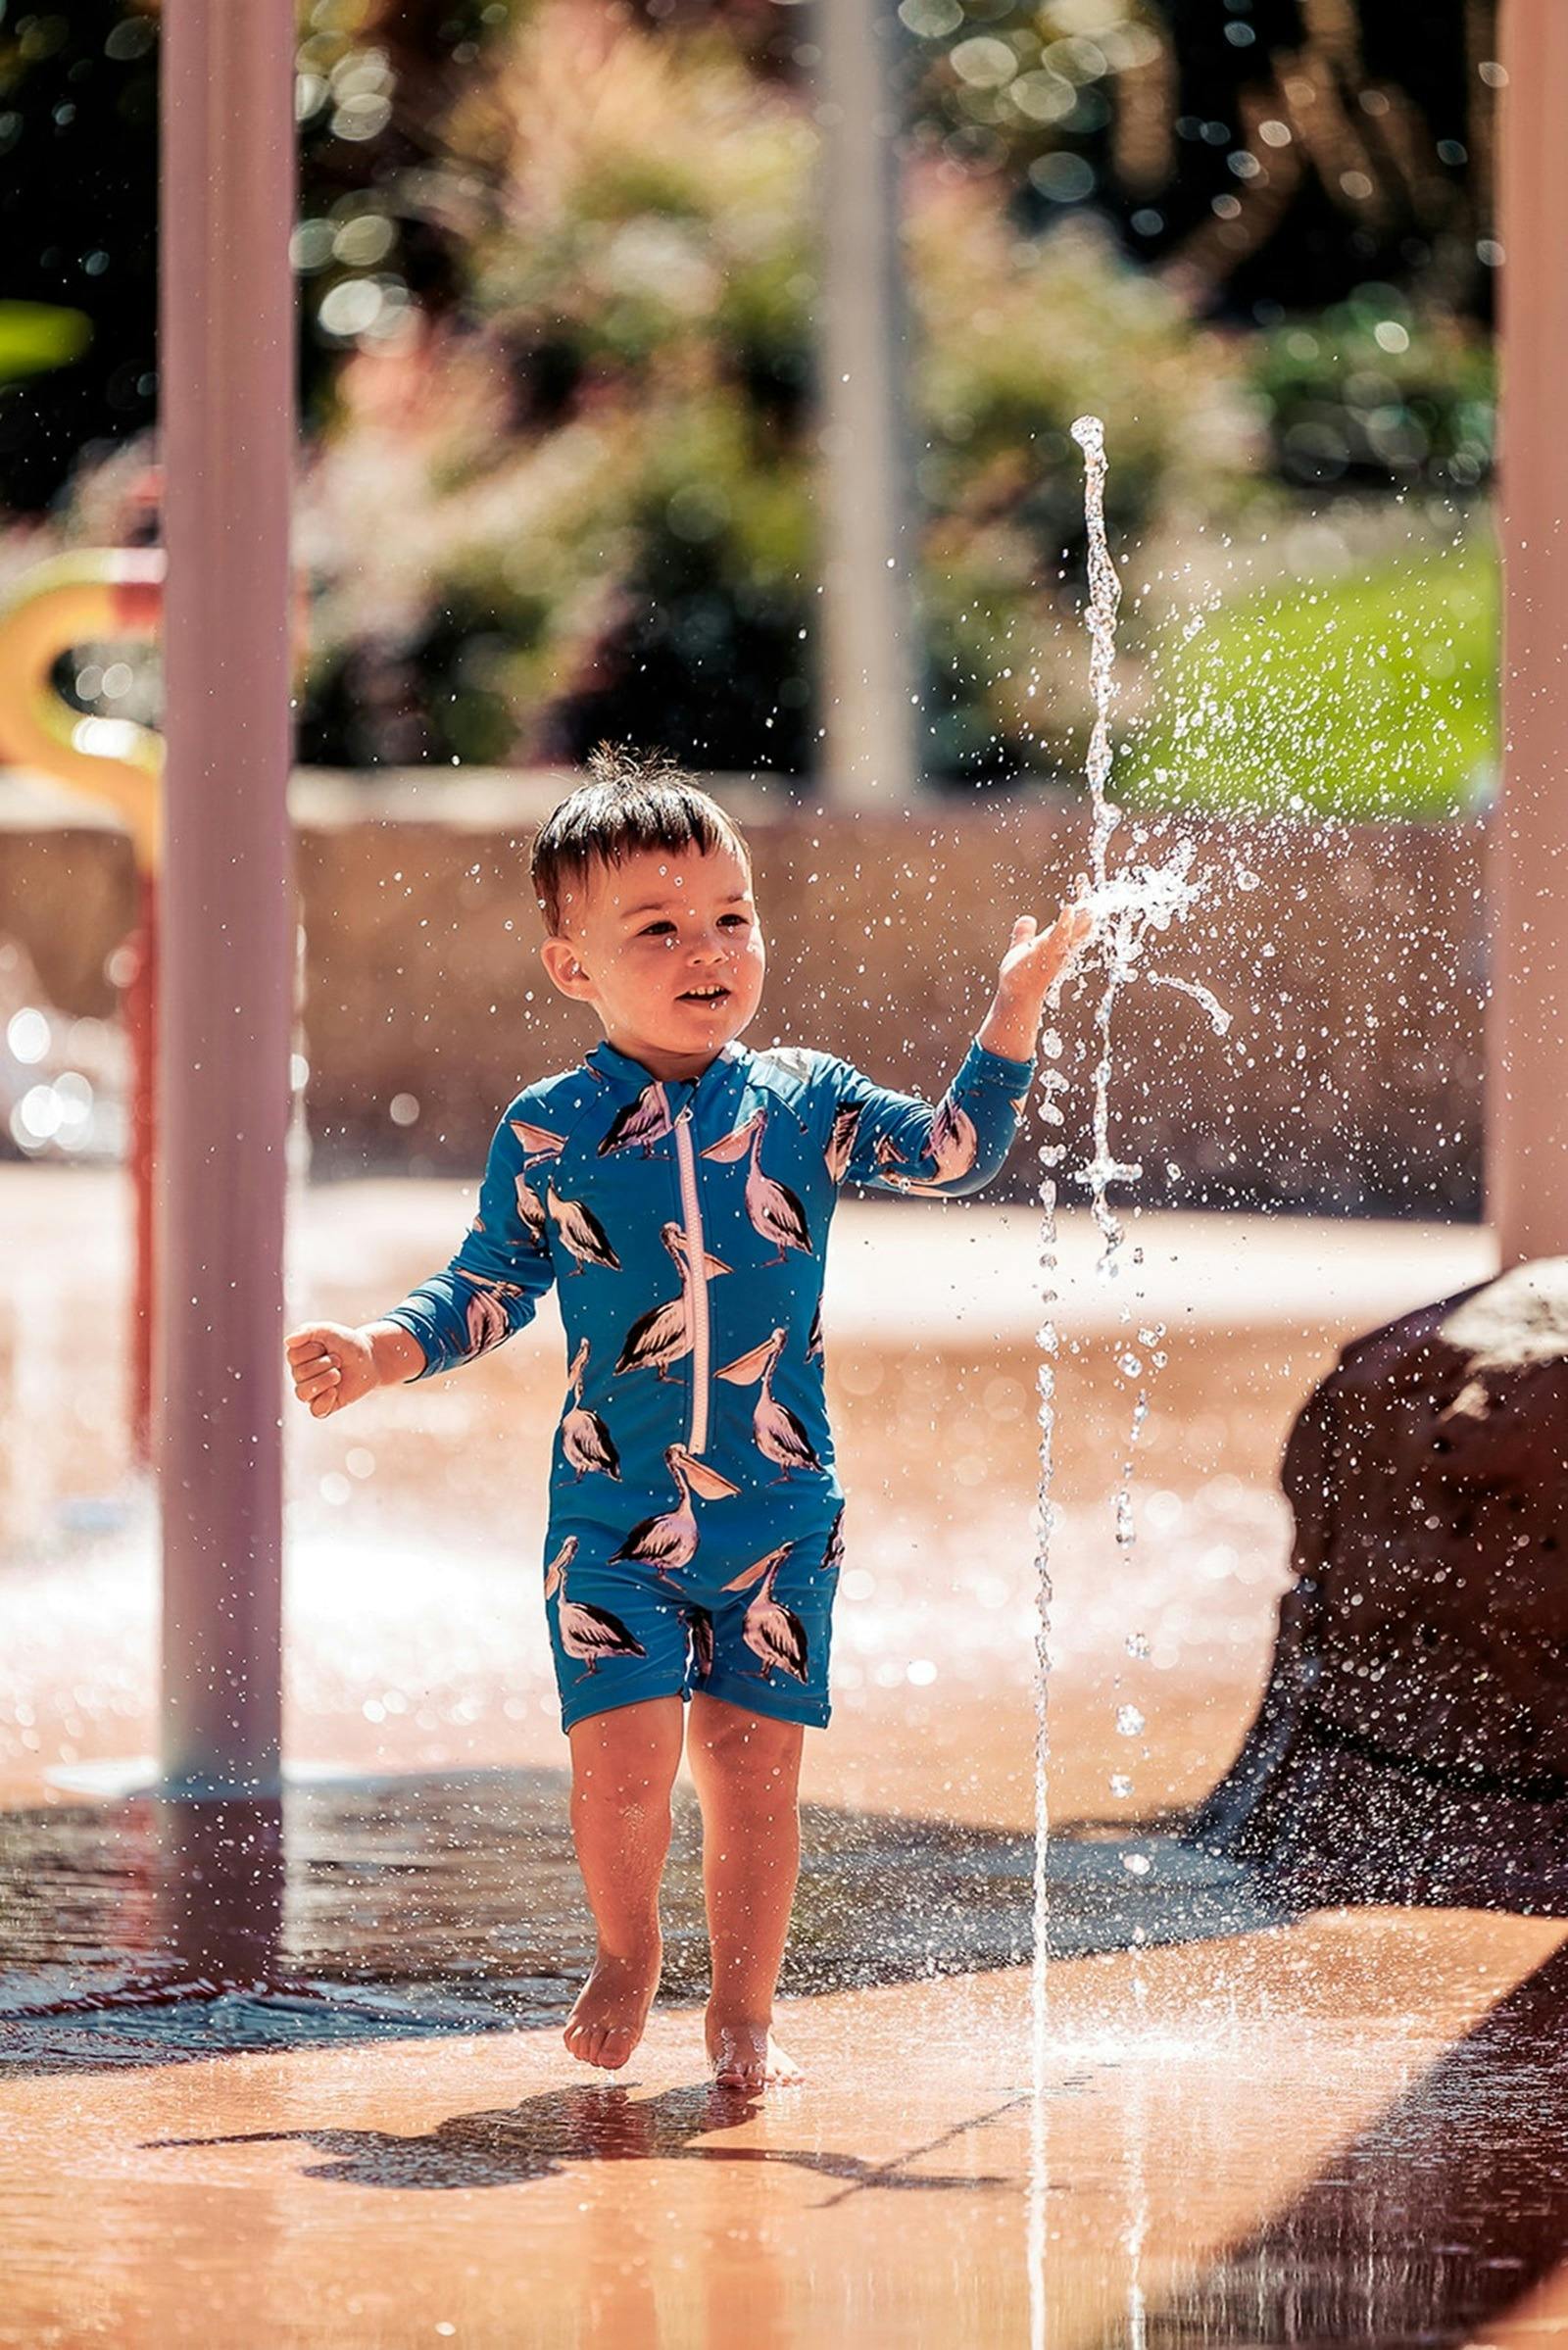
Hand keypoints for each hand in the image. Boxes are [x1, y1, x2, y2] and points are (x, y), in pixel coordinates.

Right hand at [285, 1321, 379, 1417]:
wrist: (369, 1359)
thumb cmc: (347, 1344)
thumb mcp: (329, 1331)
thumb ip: (308, 1331)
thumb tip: (288, 1341)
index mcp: (297, 1357)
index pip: (294, 1357)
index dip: (314, 1350)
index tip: (328, 1346)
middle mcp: (300, 1375)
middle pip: (300, 1374)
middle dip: (325, 1364)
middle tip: (338, 1360)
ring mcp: (311, 1391)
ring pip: (303, 1394)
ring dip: (324, 1381)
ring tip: (338, 1374)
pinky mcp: (324, 1405)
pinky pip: (315, 1411)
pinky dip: (325, 1401)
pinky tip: (335, 1391)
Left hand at [977, 894, 1093, 1063]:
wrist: (1016, 996)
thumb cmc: (1020, 977)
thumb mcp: (1022, 948)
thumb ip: (1025, 934)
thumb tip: (1027, 919)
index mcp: (1059, 942)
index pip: (1076, 918)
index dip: (1082, 899)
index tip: (1082, 880)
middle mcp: (1063, 946)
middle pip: (1081, 921)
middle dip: (1087, 902)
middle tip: (1084, 879)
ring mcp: (1056, 951)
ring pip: (1075, 930)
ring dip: (1081, 913)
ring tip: (1084, 895)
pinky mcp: (1046, 955)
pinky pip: (1059, 938)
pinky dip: (1065, 924)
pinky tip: (1069, 910)